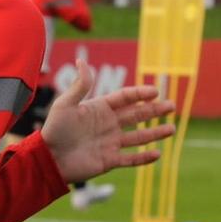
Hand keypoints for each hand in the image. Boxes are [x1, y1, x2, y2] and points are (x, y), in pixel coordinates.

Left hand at [40, 59, 175, 184]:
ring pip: (138, 137)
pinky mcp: (109, 160)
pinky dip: (144, 157)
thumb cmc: (54, 130)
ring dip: (155, 133)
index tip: (155, 91)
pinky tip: (157, 154)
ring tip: (172, 128)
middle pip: (136, 115)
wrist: (48, 159)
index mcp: (99, 108)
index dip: (140, 94)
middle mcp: (108, 124)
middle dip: (154, 110)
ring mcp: (110, 143)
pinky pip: (131, 159)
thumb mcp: (65, 104)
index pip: (125, 98)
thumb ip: (80, 86)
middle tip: (172, 105)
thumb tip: (82, 61)